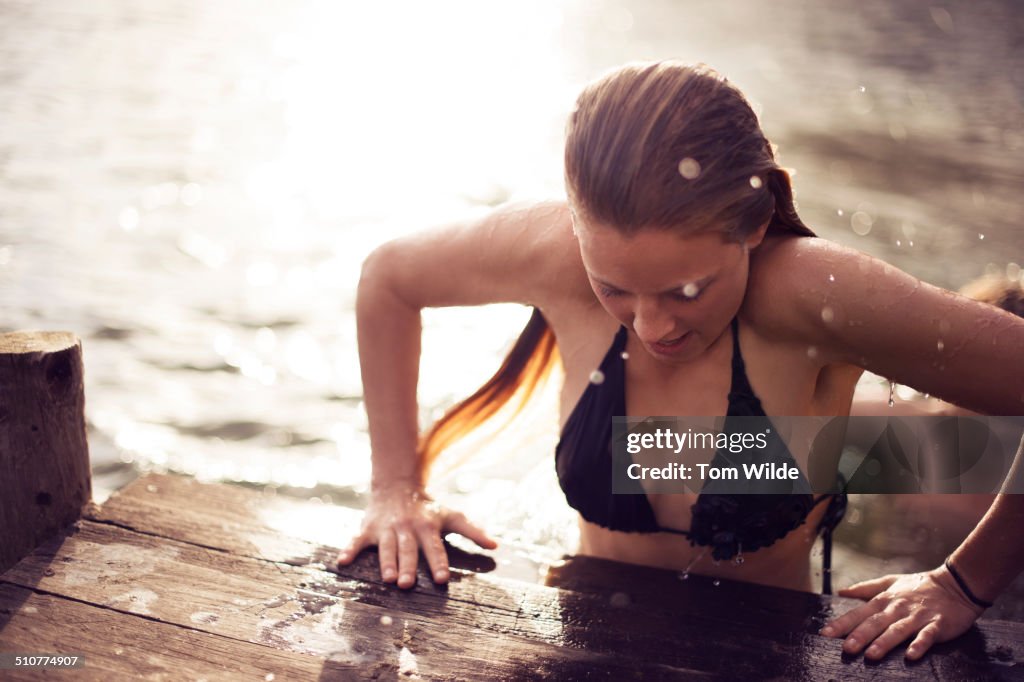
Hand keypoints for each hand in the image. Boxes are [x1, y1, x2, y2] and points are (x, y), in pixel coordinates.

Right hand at [335, 483, 497, 588]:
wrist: (397, 484)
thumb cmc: (428, 507)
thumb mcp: (452, 515)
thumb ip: (473, 531)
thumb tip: (496, 545)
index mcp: (427, 527)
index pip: (434, 547)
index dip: (438, 563)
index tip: (442, 579)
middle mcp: (406, 528)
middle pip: (408, 550)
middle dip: (407, 566)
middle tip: (406, 584)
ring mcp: (385, 529)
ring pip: (385, 547)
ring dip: (385, 562)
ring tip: (387, 578)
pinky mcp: (368, 529)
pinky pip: (356, 540)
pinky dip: (349, 550)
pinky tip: (342, 562)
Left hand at [819, 566, 984, 660]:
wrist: (956, 585)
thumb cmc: (918, 586)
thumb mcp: (890, 582)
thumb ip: (865, 588)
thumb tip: (841, 592)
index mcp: (885, 600)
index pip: (860, 613)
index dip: (843, 623)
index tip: (826, 634)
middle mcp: (898, 608)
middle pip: (876, 623)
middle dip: (860, 635)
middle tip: (846, 649)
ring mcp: (917, 617)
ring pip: (898, 630)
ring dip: (884, 642)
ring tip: (871, 655)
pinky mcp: (937, 625)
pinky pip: (927, 636)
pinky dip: (919, 645)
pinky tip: (911, 656)